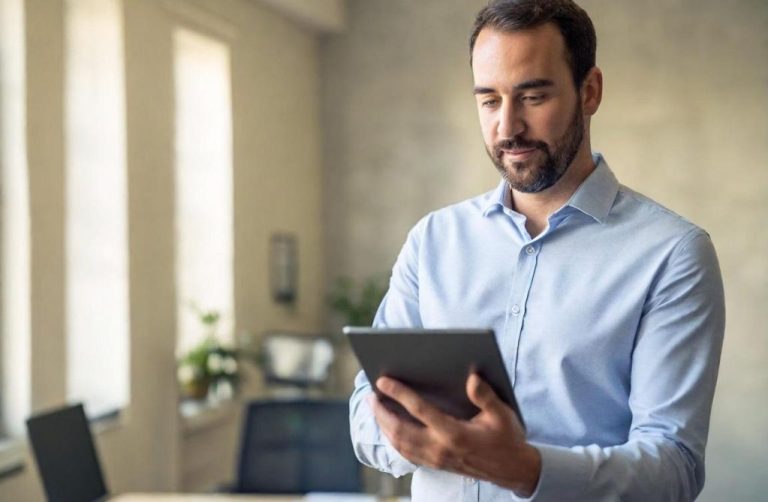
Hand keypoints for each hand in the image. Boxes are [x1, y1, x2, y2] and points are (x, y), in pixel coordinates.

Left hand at [371, 373, 540, 496]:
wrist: (512, 470)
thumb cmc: (507, 438)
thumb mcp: (502, 414)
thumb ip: (485, 395)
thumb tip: (471, 377)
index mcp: (455, 434)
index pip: (419, 410)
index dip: (399, 394)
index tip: (383, 381)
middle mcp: (440, 449)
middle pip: (400, 431)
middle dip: (381, 412)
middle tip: (371, 395)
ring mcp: (435, 459)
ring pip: (399, 444)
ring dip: (383, 425)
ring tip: (375, 407)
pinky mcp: (435, 464)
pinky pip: (406, 452)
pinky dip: (393, 438)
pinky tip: (389, 426)